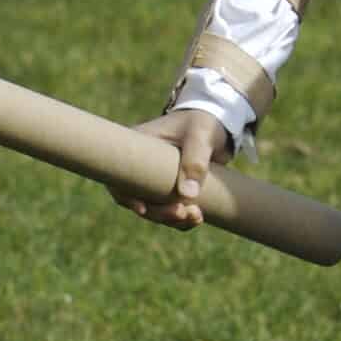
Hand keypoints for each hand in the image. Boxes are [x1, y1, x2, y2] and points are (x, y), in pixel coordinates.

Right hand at [114, 108, 234, 231]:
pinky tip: (197, 218)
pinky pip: (170, 209)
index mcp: (138, 146)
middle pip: (138, 198)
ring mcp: (155, 179)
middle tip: (183, 213)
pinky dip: (181, 218)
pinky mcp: (170, 188)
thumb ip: (195, 160)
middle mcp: (141, 165)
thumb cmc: (204, 121)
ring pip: (155, 208)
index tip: (143, 209)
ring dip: (172, 218)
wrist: (221, 123)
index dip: (125, 196)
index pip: (119, 175)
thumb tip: (187, 195)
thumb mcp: (200, 134)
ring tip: (196, 216)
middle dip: (159, 212)